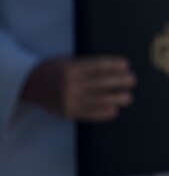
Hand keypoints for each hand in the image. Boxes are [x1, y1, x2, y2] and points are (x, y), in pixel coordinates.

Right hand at [19, 56, 135, 121]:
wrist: (28, 85)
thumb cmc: (53, 70)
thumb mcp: (67, 61)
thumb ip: (86, 65)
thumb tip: (114, 68)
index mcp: (71, 68)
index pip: (98, 66)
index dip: (113, 65)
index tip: (126, 65)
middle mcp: (70, 84)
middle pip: (101, 83)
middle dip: (119, 82)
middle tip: (132, 80)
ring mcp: (69, 99)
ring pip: (98, 100)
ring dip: (116, 99)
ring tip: (128, 97)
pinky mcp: (67, 112)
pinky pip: (89, 114)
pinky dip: (103, 113)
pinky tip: (114, 111)